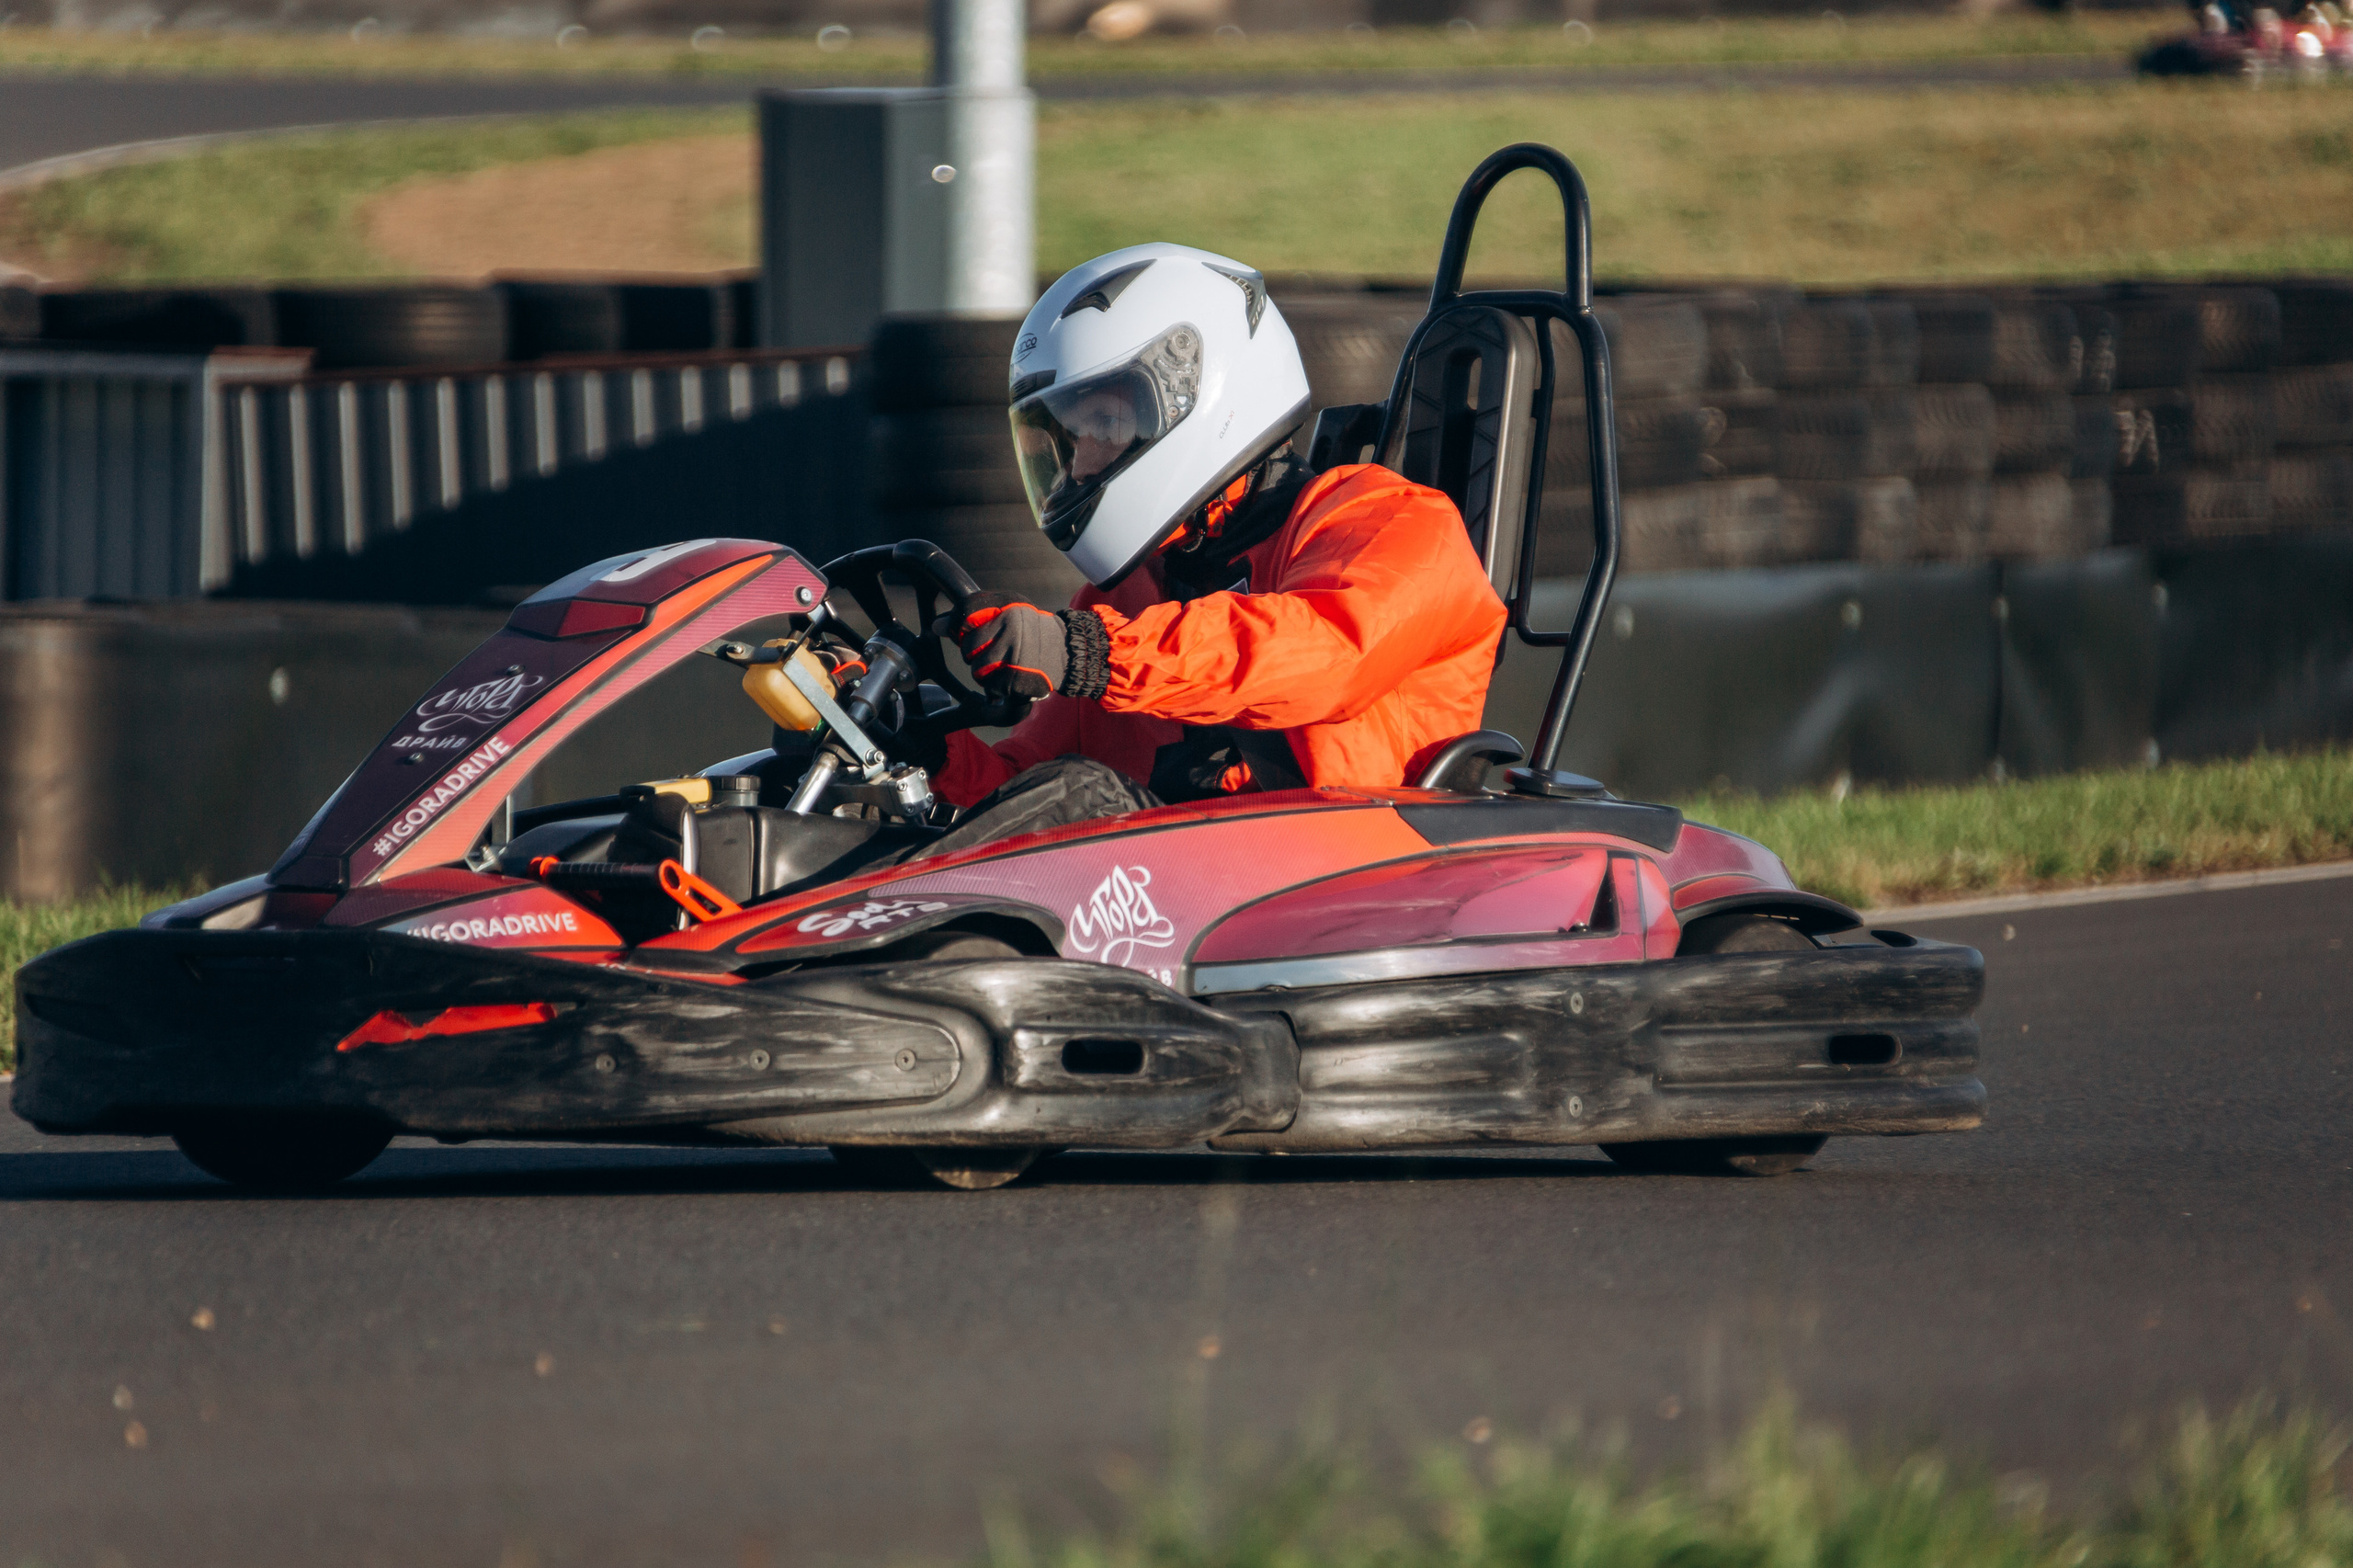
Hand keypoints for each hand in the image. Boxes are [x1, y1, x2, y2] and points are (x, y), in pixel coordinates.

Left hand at [950, 594, 1066, 700]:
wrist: (1068, 653)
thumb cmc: (1032, 633)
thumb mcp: (1007, 614)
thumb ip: (972, 618)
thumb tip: (937, 626)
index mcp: (1007, 606)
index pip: (966, 610)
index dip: (957, 624)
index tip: (961, 632)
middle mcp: (1011, 627)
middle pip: (968, 647)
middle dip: (974, 655)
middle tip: (992, 653)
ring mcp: (1015, 653)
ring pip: (977, 670)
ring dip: (985, 674)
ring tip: (1003, 667)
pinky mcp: (1018, 678)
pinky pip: (991, 687)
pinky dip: (998, 688)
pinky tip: (1011, 679)